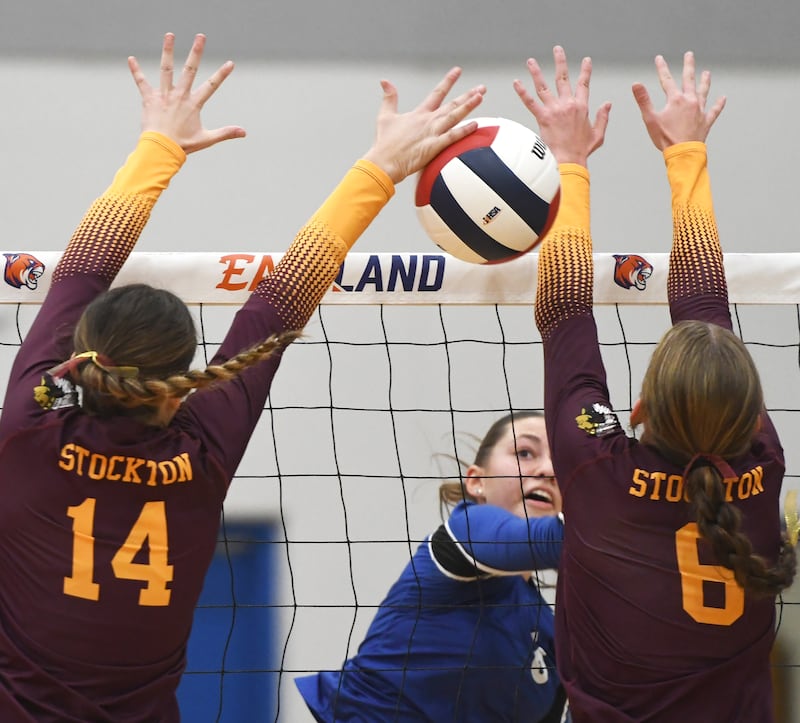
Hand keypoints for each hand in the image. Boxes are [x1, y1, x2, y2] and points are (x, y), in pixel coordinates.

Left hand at [128, 33, 245, 153]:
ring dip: (168, 51)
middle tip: (200, 36)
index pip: (211, 86)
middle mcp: (179, 95)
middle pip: (189, 69)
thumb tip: (244, 132)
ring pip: (166, 69)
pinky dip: (136, 71)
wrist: (161, 149)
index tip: (230, 63)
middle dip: (196, 52)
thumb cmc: (184, 145)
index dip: (222, 74)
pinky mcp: (149, 99)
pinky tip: (131, 59)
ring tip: (170, 35)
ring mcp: (163, 95)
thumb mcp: (207, 139)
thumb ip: (225, 133)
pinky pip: (141, 82)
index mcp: (193, 104)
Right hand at [362, 68, 485, 183]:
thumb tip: (385, 81)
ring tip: (480, 97)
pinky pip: (452, 137)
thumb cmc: (384, 143)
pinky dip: (464, 131)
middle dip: (467, 95)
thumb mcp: (385, 116)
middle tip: (482, 88)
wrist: (383, 162)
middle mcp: (428, 121)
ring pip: (454, 117)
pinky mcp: (433, 147)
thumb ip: (389, 98)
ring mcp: (432, 133)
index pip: (437, 93)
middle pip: (451, 105)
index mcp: (418, 114)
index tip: (458, 71)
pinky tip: (475, 124)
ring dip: (468, 106)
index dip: (448, 81)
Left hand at [513, 45, 610, 166]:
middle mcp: (568, 104)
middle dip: (560, 62)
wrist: (570, 161)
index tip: (586, 60)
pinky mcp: (543, 118)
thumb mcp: (598, 134)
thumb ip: (603, 117)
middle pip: (563, 78)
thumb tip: (608, 104)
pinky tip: (516, 82)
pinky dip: (522, 92)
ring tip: (530, 61)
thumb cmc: (582, 151)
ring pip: (544, 86)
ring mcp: (554, 110)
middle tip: (557, 49)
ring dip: (536, 72)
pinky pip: (530, 102)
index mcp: (582, 107)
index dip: (585, 71)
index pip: (584, 84)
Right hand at [631, 51, 725, 150]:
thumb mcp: (650, 119)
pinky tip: (722, 98)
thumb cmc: (665, 138)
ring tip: (707, 73)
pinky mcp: (705, 121)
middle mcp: (690, 101)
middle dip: (689, 66)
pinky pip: (714, 111)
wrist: (683, 153)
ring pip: (703, 92)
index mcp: (675, 100)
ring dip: (705, 81)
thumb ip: (643, 100)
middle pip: (689, 80)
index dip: (662, 68)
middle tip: (689, 55)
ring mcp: (699, 111)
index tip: (659, 58)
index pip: (667, 80)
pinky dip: (718, 104)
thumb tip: (635, 84)